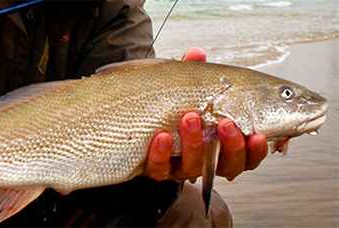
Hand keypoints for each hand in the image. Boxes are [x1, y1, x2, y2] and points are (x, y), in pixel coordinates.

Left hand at [144, 48, 267, 180]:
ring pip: (195, 167)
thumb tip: (196, 54)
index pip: (248, 154)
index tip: (257, 135)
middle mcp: (206, 159)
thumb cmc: (169, 106)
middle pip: (229, 166)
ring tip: (190, 118)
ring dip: (195, 143)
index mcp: (223, 143)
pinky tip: (161, 136)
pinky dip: (161, 154)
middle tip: (225, 123)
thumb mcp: (182, 88)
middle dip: (231, 147)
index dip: (256, 149)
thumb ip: (192, 73)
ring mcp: (180, 166)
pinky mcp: (156, 169)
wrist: (135, 120)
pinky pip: (160, 168)